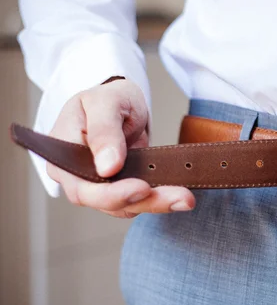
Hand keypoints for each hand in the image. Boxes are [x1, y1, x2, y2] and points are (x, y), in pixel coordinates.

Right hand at [48, 78, 194, 217]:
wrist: (122, 103)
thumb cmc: (108, 98)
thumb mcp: (105, 102)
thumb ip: (103, 130)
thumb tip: (107, 166)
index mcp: (63, 156)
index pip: (82, 188)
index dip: (111, 194)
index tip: (142, 188)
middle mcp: (77, 177)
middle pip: (105, 202)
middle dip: (143, 202)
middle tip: (179, 197)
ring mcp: (99, 185)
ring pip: (125, 206)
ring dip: (156, 204)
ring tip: (185, 198)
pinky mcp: (120, 187)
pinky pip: (137, 201)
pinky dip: (159, 199)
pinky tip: (178, 195)